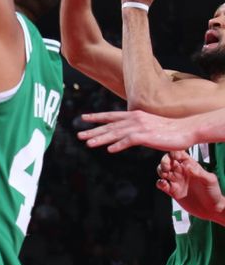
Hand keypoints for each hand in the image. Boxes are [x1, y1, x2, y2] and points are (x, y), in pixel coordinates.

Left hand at [78, 110, 195, 152]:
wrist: (185, 129)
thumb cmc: (168, 129)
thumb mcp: (148, 124)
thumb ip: (136, 127)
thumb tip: (126, 132)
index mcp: (133, 115)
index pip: (110, 115)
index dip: (96, 117)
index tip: (83, 118)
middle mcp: (133, 119)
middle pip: (109, 126)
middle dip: (93, 130)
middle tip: (79, 135)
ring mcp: (139, 127)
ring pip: (115, 133)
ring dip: (101, 139)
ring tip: (88, 143)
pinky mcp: (146, 136)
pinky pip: (129, 141)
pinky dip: (118, 145)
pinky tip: (109, 150)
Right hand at [156, 151, 224, 221]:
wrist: (211, 209)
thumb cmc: (213, 193)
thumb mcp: (210, 180)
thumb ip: (200, 172)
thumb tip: (188, 166)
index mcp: (190, 165)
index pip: (179, 153)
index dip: (174, 152)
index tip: (174, 157)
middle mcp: (181, 171)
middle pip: (167, 160)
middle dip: (164, 161)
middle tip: (166, 167)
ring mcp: (175, 180)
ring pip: (161, 170)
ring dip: (160, 171)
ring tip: (165, 176)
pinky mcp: (171, 190)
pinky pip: (160, 184)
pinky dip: (159, 183)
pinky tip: (165, 185)